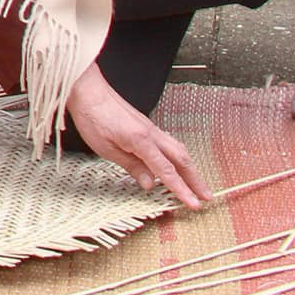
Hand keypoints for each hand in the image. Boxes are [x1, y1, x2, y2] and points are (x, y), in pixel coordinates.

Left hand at [65, 64, 209, 209]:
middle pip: (181, 159)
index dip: (181, 189)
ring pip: (178, 150)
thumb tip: (150, 184)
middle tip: (207, 197)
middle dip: (196, 180)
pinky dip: (179, 157)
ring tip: (198, 185)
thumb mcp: (105, 148)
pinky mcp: (147, 125)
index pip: (167, 170)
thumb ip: (131, 166)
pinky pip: (169, 143)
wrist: (88, 90)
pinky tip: (179, 165)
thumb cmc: (92, 117)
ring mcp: (151, 128)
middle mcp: (152, 133)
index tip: (193, 204)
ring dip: (191, 168)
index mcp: (141, 140)